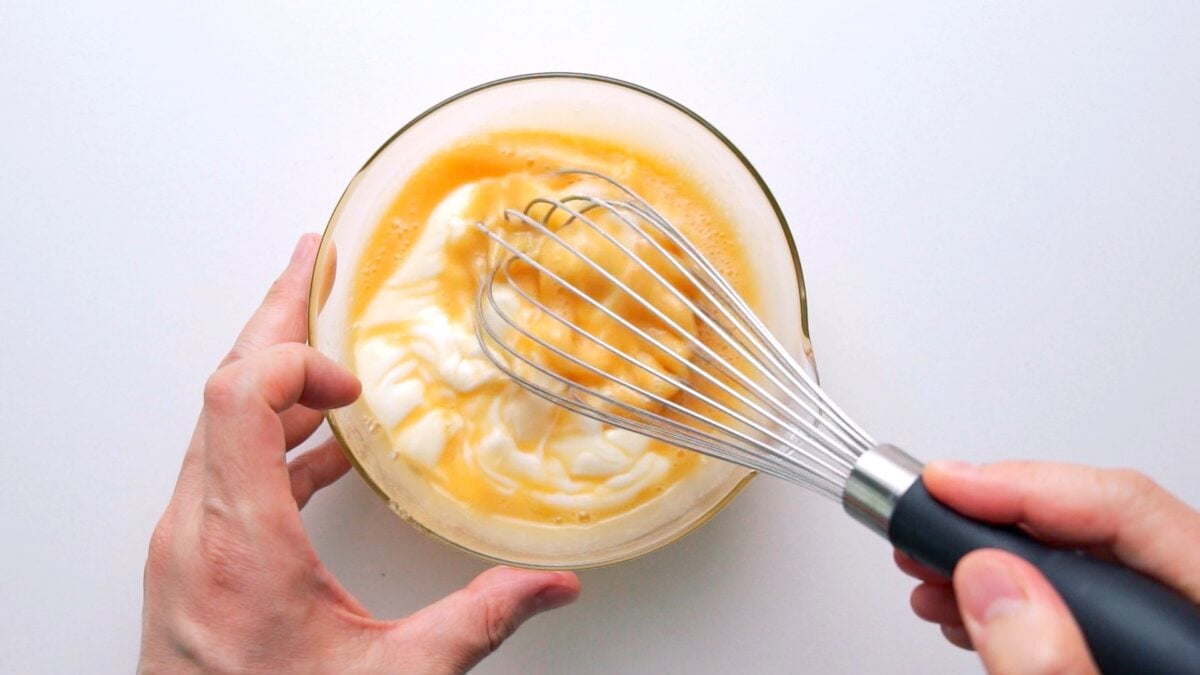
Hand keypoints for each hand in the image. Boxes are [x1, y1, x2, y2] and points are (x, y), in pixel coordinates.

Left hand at [140, 235, 579, 673]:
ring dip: (274, 378)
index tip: (356, 379)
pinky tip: (321, 450)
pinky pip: (227, 469)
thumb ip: (477, 625)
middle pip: (224, 390)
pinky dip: (274, 440)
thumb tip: (550, 587)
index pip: (240, 397)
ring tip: (322, 345)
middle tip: (310, 262)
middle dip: (275, 319)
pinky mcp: (193, 559)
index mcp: (239, 542)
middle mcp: (197, 530)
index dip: (298, 359)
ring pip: (218, 424)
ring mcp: (187, 542)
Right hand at [895, 461, 1199, 674]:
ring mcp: (1157, 638)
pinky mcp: (1124, 653)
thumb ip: (1057, 665)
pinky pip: (1073, 605)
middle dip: (991, 523)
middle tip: (919, 519)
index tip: (943, 486)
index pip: (1126, 506)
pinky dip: (1008, 602)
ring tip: (923, 568)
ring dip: (988, 562)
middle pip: (1095, 525)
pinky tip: (960, 607)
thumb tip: (991, 582)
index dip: (1022, 486)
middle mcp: (1189, 617)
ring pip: (1078, 563)